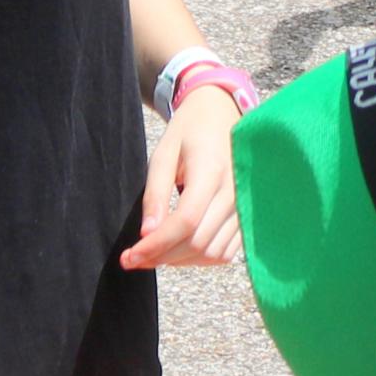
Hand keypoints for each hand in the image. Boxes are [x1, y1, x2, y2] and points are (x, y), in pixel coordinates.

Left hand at [124, 86, 242, 268]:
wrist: (223, 114)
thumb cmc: (190, 131)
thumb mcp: (164, 154)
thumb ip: (155, 194)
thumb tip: (147, 234)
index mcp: (212, 170)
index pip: (186, 222)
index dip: (156, 246)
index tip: (129, 257)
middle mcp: (235, 192)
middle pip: (197, 242)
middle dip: (161, 257)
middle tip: (134, 258)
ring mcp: (244, 206)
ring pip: (211, 253)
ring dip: (179, 260)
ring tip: (155, 252)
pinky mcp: (247, 217)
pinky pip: (224, 252)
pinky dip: (199, 258)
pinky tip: (179, 248)